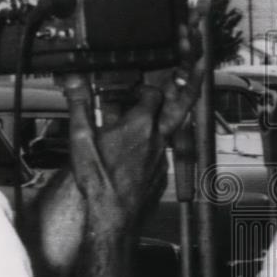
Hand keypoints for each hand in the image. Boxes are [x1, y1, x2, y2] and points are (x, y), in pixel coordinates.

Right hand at [63, 0, 208, 226]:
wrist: (112, 218)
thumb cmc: (98, 184)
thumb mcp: (81, 141)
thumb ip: (80, 106)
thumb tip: (75, 79)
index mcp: (139, 126)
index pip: (151, 93)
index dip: (146, 83)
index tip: (136, 81)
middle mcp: (158, 137)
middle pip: (182, 100)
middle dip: (191, 77)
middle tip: (201, 58)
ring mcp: (163, 153)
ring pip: (177, 122)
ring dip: (177, 105)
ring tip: (182, 89)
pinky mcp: (163, 168)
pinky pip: (168, 143)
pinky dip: (163, 133)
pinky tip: (149, 138)